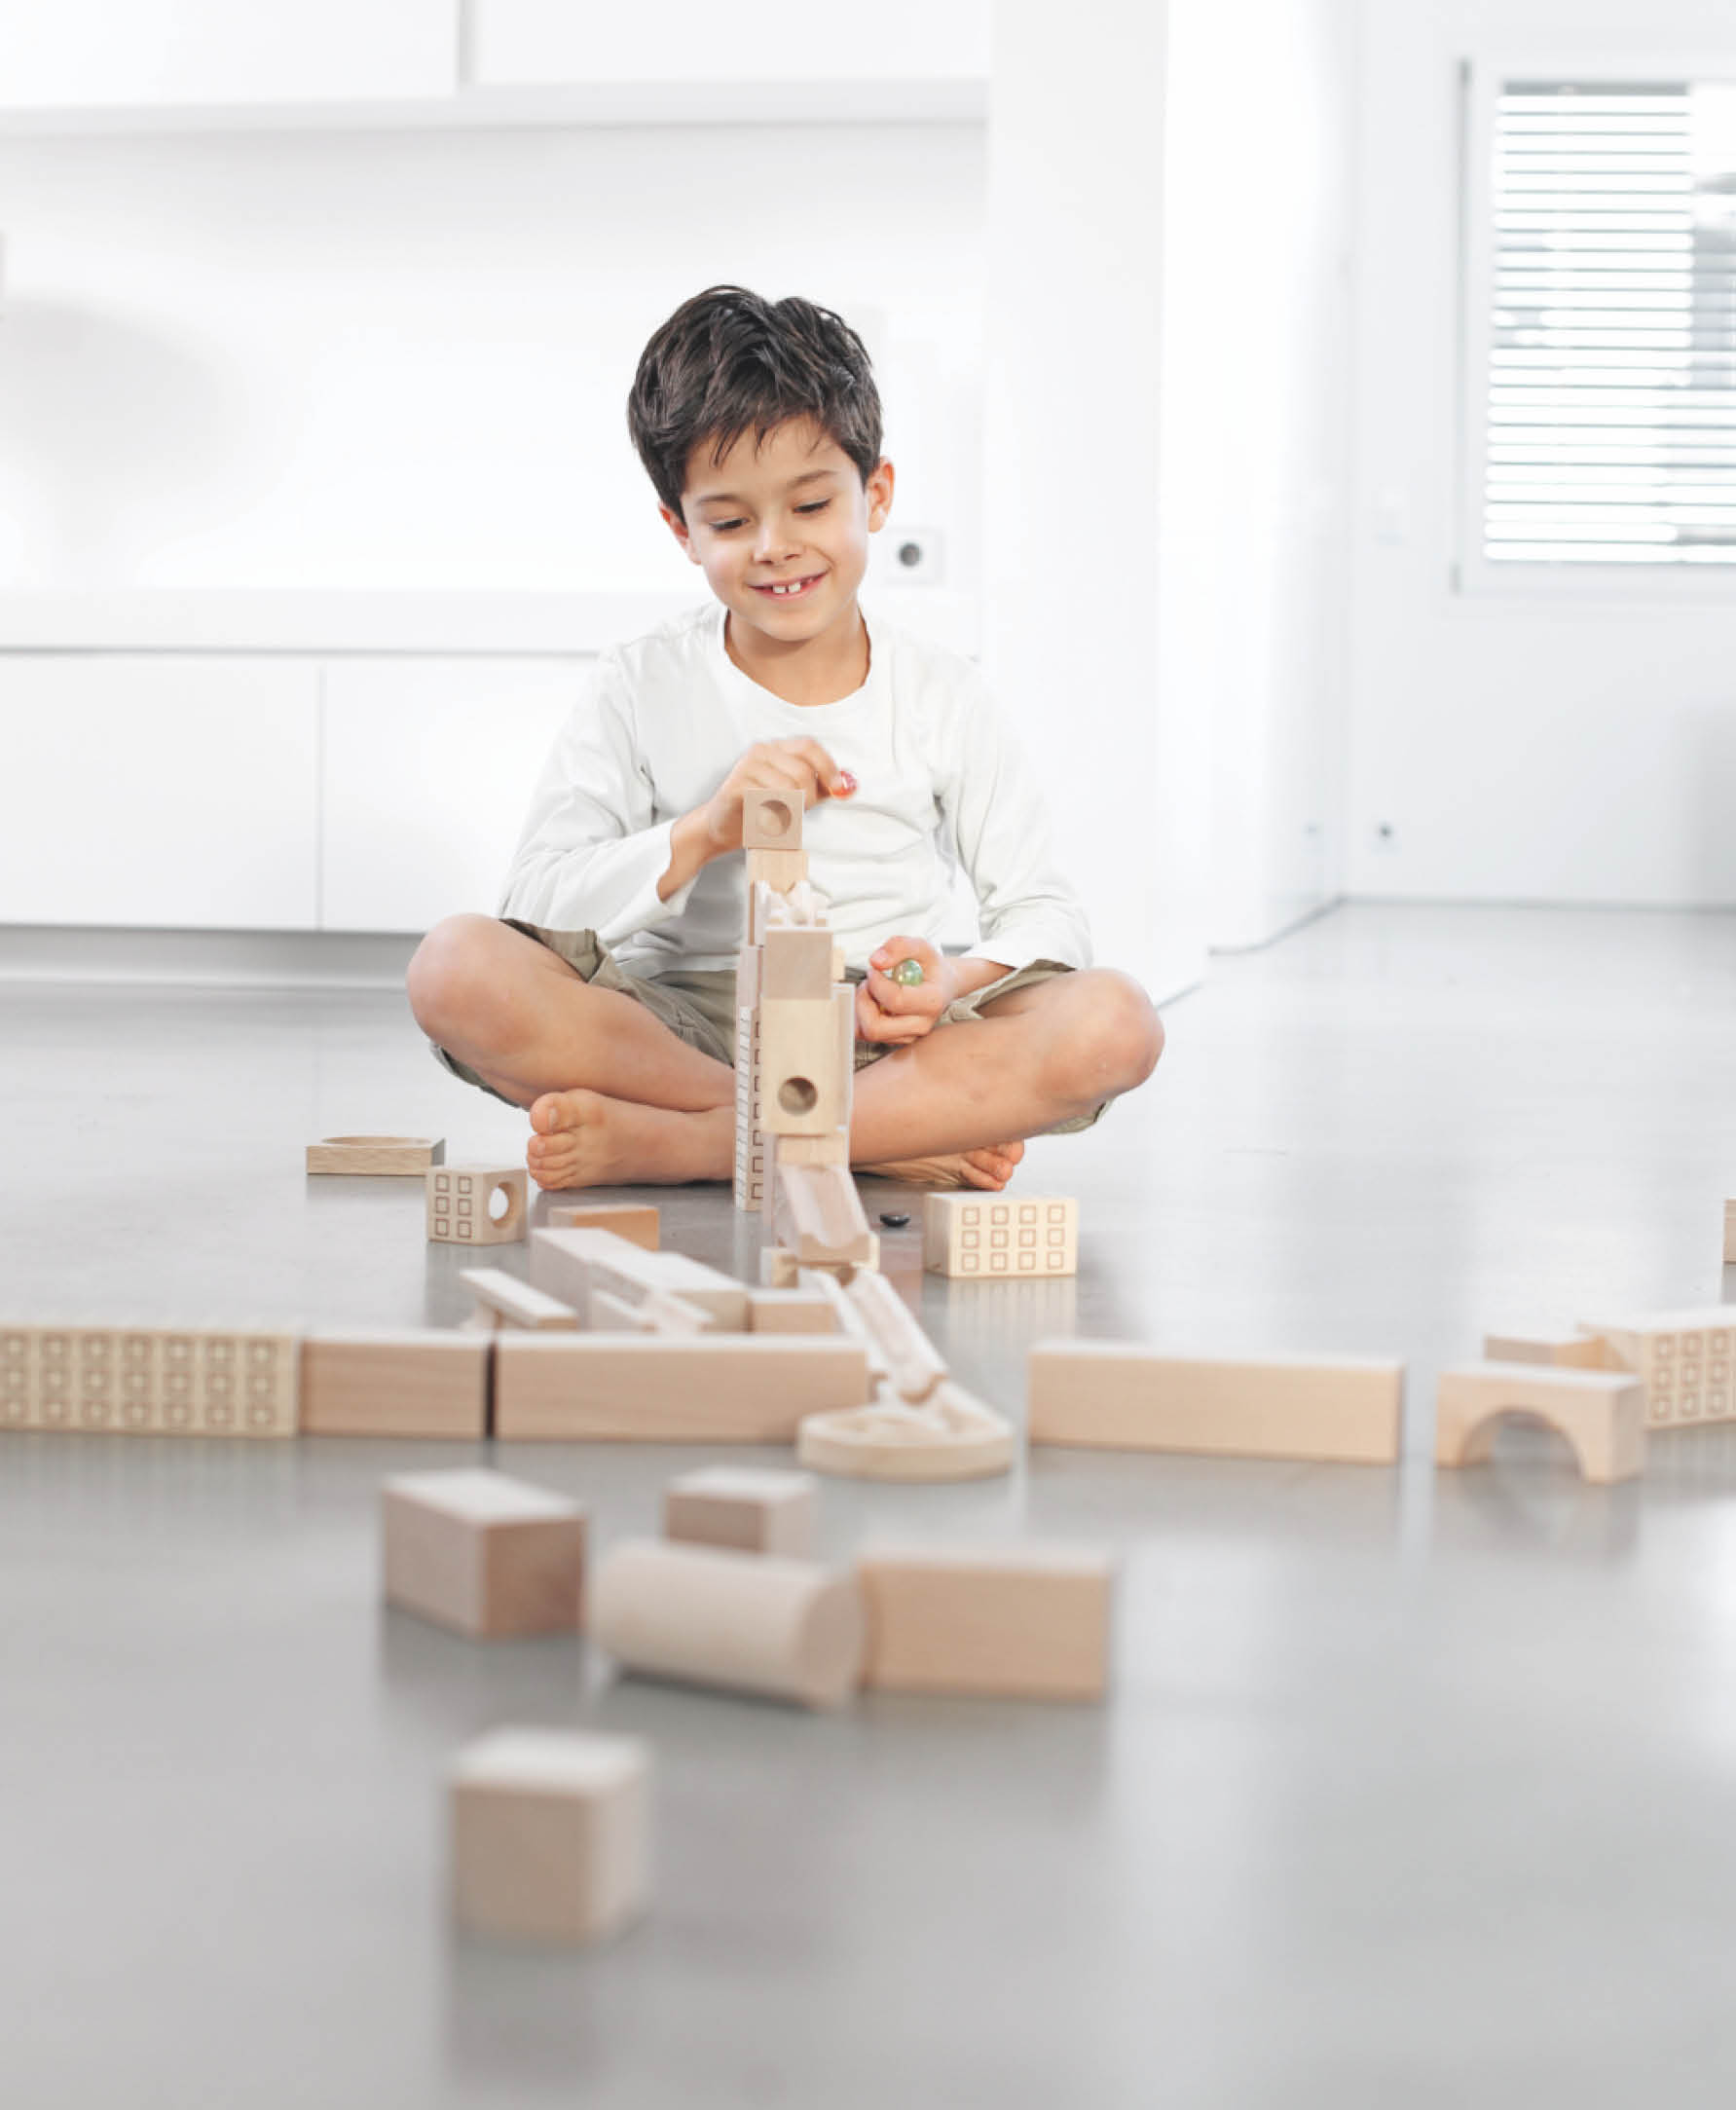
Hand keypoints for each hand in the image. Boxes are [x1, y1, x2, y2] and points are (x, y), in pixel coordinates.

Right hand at [698, 739, 856, 855]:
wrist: (720, 826)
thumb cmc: (760, 809)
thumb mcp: (796, 796)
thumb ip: (822, 789)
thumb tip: (849, 785)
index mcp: (778, 748)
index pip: (810, 747)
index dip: (828, 767)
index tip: (837, 788)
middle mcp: (762, 751)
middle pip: (803, 772)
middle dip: (809, 798)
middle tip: (800, 812)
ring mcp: (746, 767)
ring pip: (788, 789)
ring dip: (791, 811)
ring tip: (780, 817)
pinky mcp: (735, 786)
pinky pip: (768, 800)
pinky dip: (773, 816)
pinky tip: (766, 819)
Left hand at [855, 937, 953, 1046]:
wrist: (942, 984)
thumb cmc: (931, 968)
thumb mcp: (921, 947)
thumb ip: (899, 946)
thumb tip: (876, 961)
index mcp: (932, 1002)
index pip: (895, 1000)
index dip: (876, 983)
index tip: (875, 970)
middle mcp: (921, 1025)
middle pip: (876, 1027)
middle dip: (863, 1002)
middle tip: (868, 984)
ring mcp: (908, 1036)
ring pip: (868, 1033)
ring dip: (861, 1009)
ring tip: (870, 992)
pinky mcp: (896, 1040)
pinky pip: (866, 1035)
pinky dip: (861, 1018)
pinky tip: (870, 1002)